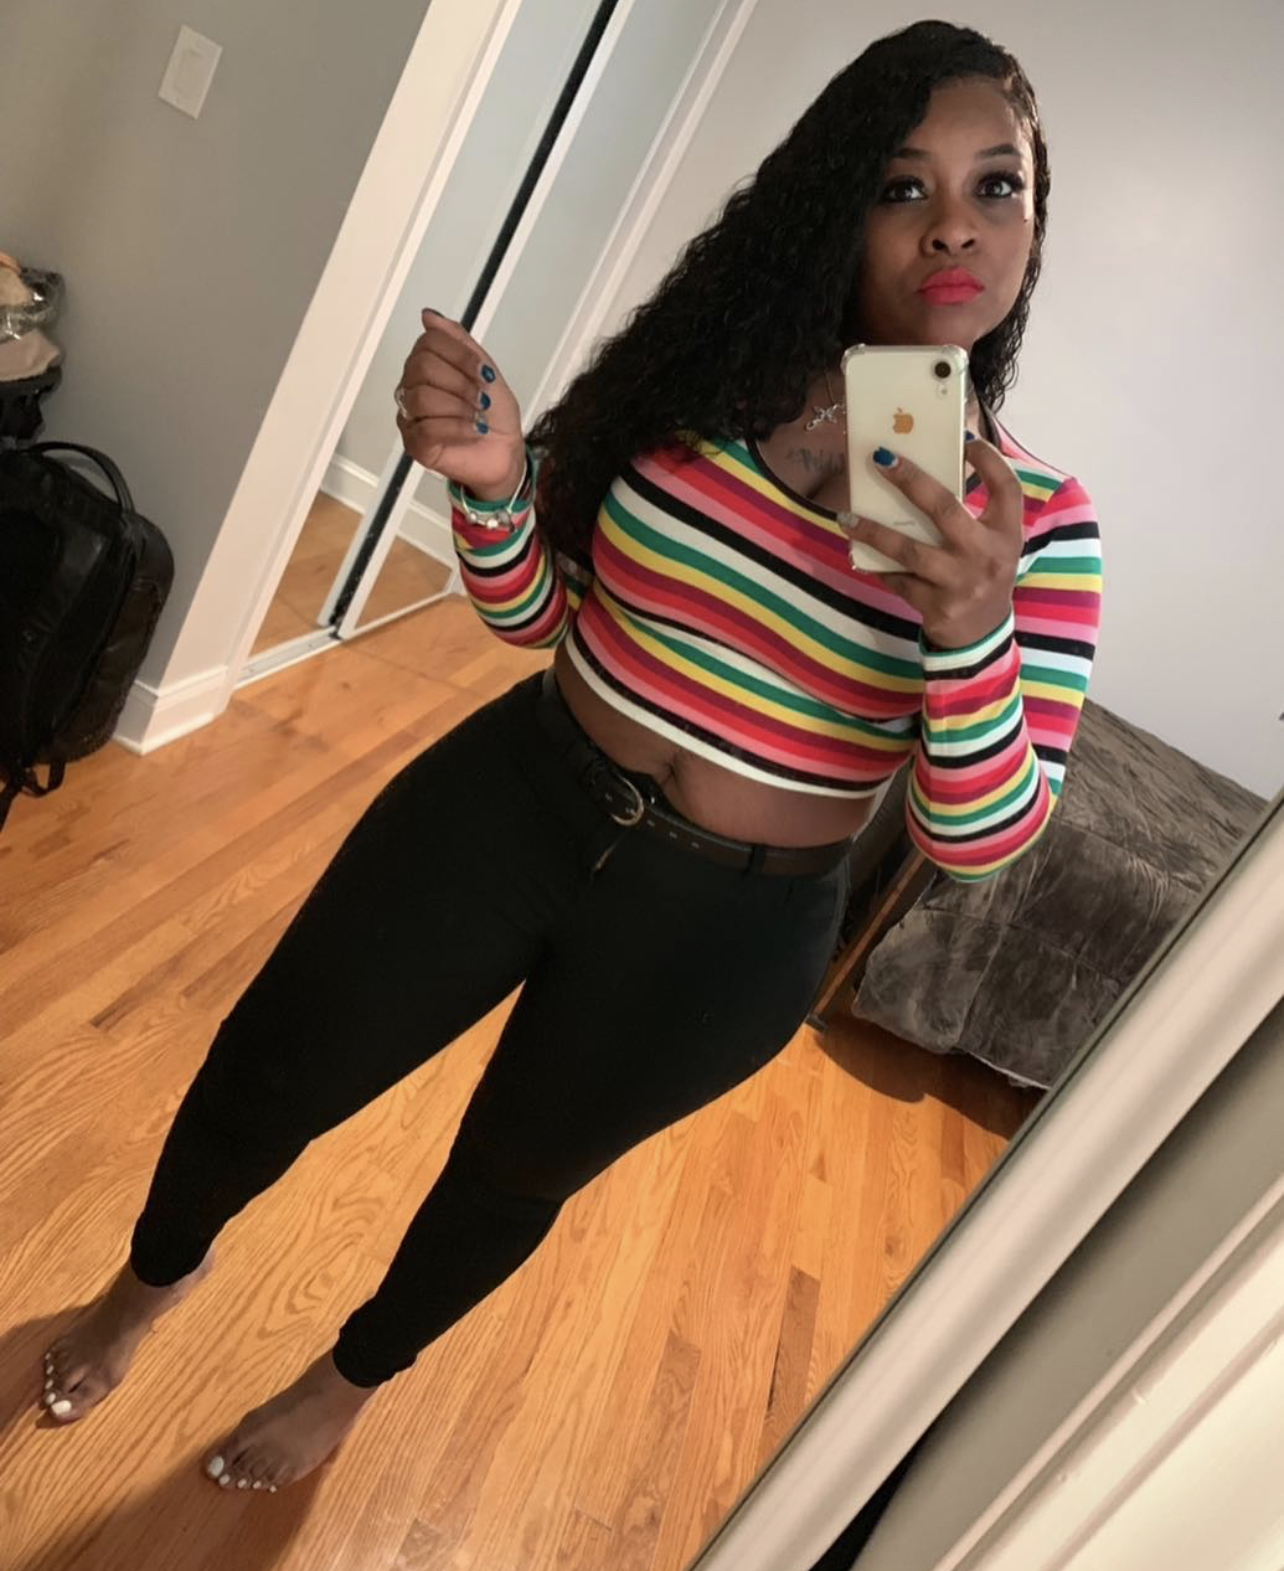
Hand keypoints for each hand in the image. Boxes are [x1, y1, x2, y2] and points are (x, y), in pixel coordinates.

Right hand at [395, 311, 524, 499]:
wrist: (506, 451)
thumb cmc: (495, 415)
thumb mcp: (484, 367)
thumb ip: (457, 340)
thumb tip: (428, 316)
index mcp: (427, 366)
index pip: (428, 342)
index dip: (460, 355)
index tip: (483, 372)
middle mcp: (413, 387)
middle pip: (422, 367)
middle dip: (460, 383)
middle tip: (481, 398)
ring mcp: (411, 416)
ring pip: (422, 397)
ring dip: (459, 407)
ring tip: (477, 417)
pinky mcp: (415, 443)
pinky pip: (426, 428)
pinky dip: (457, 428)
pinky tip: (471, 431)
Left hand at [840, 438, 1022, 648]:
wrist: (983, 635)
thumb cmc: (982, 575)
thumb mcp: (991, 544)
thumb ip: (972, 513)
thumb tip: (925, 469)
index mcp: (1007, 534)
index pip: (1007, 488)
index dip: (989, 461)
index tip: (966, 439)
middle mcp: (987, 556)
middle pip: (945, 510)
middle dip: (911, 480)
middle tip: (881, 458)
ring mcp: (961, 583)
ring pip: (910, 550)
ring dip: (874, 532)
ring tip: (848, 517)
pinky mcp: (938, 606)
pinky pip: (899, 580)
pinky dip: (877, 566)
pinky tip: (858, 552)